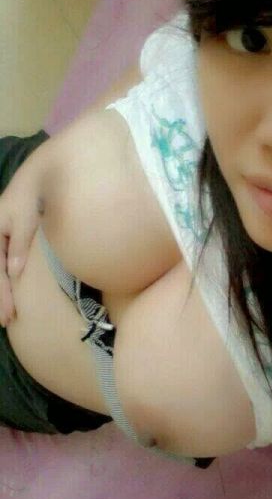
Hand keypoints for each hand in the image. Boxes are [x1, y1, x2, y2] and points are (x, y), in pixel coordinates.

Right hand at [0, 181, 41, 326]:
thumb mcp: (24, 219)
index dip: (1, 294)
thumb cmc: (33, 196)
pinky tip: (8, 290)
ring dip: (0, 292)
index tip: (8, 314)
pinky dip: (4, 280)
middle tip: (7, 321)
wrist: (41, 177)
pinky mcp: (6, 239)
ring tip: (5, 314)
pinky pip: (1, 264)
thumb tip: (12, 273)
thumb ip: (18, 245)